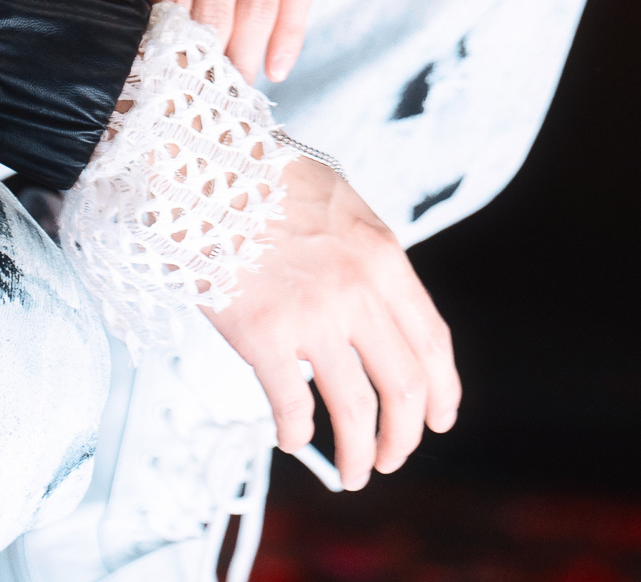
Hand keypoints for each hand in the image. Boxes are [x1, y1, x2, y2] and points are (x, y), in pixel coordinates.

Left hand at [102, 0, 320, 83]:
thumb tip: (121, 0)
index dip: (167, 38)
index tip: (160, 77)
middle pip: (216, 5)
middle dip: (207, 59)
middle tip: (197, 98)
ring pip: (260, 2)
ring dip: (246, 54)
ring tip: (233, 91)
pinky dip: (292, 30)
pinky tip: (276, 66)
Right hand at [206, 154, 459, 486]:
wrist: (198, 166)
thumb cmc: (262, 176)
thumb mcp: (338, 201)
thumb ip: (366, 253)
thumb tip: (380, 303)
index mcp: (382, 256)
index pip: (432, 342)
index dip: (443, 391)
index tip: (438, 418)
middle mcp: (357, 291)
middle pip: (404, 387)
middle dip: (405, 436)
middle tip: (392, 458)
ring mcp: (311, 316)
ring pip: (357, 411)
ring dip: (361, 455)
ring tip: (355, 473)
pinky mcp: (263, 336)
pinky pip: (292, 407)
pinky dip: (297, 434)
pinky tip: (291, 437)